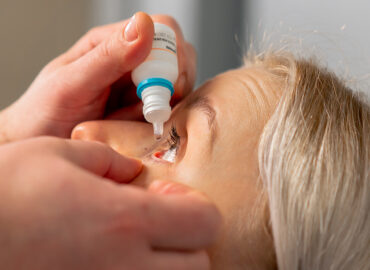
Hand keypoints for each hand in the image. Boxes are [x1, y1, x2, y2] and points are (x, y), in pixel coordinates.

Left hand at [0, 12, 195, 142]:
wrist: (37, 146)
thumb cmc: (43, 115)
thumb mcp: (71, 83)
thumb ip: (107, 56)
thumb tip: (144, 25)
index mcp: (111, 44)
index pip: (162, 31)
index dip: (171, 55)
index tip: (166, 84)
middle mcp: (129, 63)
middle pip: (177, 57)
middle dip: (175, 82)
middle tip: (155, 107)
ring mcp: (138, 88)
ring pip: (178, 86)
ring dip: (168, 104)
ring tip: (139, 122)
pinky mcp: (142, 113)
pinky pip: (168, 111)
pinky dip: (164, 121)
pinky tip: (143, 130)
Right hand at [0, 137, 220, 269]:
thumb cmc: (2, 195)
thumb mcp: (56, 156)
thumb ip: (106, 160)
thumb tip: (130, 169)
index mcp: (124, 221)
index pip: (204, 221)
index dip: (197, 205)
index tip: (171, 195)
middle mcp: (125, 269)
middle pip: (198, 264)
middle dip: (188, 240)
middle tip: (159, 221)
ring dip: (168, 263)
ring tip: (137, 243)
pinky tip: (110, 260)